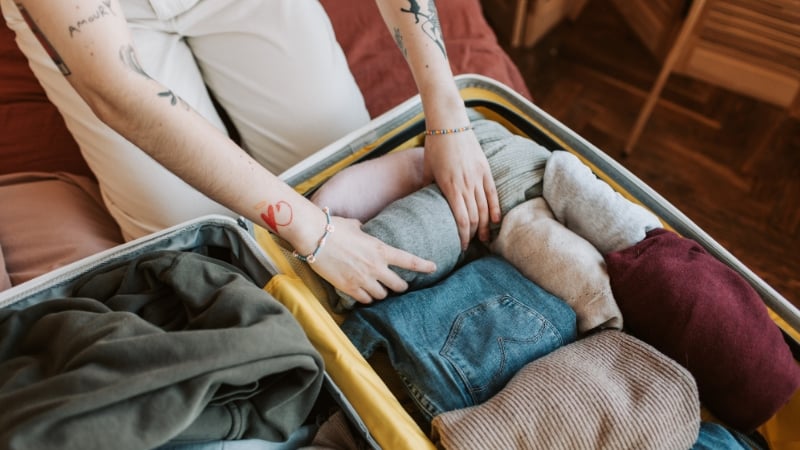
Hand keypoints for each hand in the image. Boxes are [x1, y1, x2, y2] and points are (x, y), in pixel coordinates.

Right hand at [311, 216, 436, 303]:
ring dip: (381, 293)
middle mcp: (375, 267)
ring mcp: (363, 279)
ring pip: (382, 295)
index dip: (423, 266)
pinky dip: (366, 298)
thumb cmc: (333, 227)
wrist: (314, 237)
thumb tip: (362, 228)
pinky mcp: (349, 288)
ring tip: (378, 289)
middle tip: (400, 286)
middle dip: (400, 286)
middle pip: (398, 285)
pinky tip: (363, 294)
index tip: (433, 268)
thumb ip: (363, 231)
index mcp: (380, 249)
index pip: (409, 260)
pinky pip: (365, 300)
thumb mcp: (355, 226)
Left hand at [424, 129, 500, 248]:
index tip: (462, 246)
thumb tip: (424, 203)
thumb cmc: (435, 146)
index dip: (463, 236)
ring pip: (485, 208)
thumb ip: (427, 187)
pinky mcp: (485, 169)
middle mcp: (466, 184)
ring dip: (485, 226)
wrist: (450, 123)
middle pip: (474, 217)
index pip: (461, 219)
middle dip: (473, 234)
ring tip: (484, 238)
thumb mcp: (427, 169)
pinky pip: (493, 193)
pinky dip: (495, 208)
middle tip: (472, 245)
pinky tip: (495, 221)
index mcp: (450, 187)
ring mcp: (477, 177)